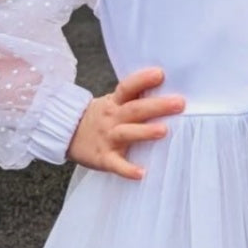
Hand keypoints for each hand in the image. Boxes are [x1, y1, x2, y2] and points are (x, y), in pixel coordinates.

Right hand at [67, 66, 184, 179]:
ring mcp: (108, 138)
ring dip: (145, 132)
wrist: (68, 135)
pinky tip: (141, 173)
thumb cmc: (101, 117)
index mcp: (114, 102)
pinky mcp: (104, 158)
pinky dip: (128, 169)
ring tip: (163, 130)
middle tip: (179, 103)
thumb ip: (134, 97)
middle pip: (134, 109)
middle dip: (157, 106)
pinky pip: (116, 164)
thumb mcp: (112, 102)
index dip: (142, 80)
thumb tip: (165, 87)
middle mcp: (112, 118)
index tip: (160, 74)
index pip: (128, 87)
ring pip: (127, 133)